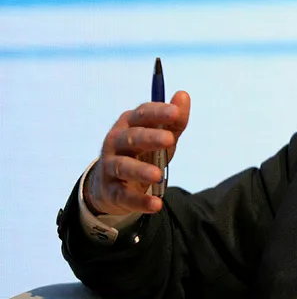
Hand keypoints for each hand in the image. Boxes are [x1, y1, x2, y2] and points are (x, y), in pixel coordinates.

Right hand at [84, 92, 190, 214]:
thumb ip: (174, 120)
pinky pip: (124, 195)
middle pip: (132, 137)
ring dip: (140, 170)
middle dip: (150, 138)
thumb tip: (183, 95)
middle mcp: (116, 141)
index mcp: (129, 124)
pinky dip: (139, 200)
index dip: (159, 113)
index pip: (143, 114)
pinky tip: (156, 204)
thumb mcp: (161, 136)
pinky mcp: (111, 190)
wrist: (113, 183)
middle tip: (169, 140)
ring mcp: (111, 166)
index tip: (176, 112)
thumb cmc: (143, 152)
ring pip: (124, 166)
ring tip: (158, 175)